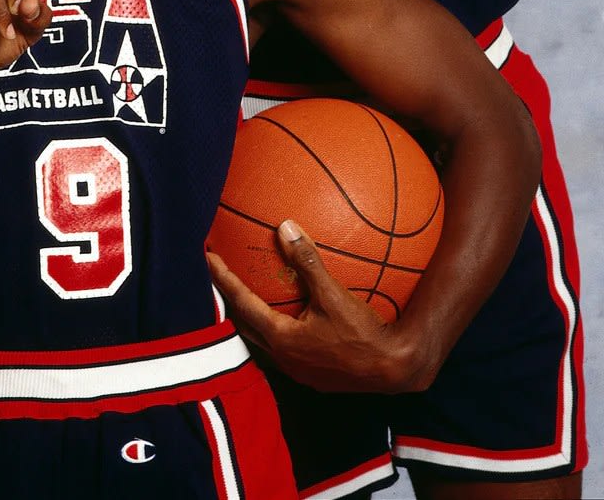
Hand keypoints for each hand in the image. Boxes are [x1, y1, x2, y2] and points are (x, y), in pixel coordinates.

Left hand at [210, 220, 424, 393]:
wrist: (395, 368)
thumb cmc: (364, 333)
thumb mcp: (333, 295)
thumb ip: (307, 261)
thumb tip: (285, 227)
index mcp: (282, 339)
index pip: (241, 304)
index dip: (222, 280)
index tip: (208, 259)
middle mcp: (284, 359)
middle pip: (244, 326)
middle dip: (229, 301)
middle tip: (219, 277)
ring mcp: (298, 372)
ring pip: (261, 342)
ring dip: (250, 319)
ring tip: (244, 297)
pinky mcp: (312, 376)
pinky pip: (281, 350)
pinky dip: (272, 331)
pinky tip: (283, 319)